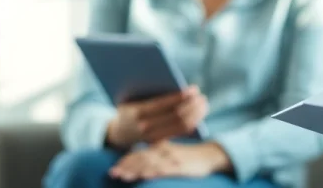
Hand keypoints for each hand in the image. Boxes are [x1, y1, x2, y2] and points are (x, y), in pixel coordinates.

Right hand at [106, 85, 207, 147]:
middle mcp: (145, 126)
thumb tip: (171, 76)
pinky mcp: (161, 141)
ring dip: (196, 114)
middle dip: (191, 105)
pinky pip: (181, 132)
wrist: (119, 133)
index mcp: (137, 111)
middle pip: (175, 116)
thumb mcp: (130, 95)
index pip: (163, 104)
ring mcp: (153, 137)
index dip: (180, 97)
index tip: (193, 89)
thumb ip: (146, 86)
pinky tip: (200, 113)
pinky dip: (193, 122)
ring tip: (203, 102)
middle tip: (202, 96)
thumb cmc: (128, 106)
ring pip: (181, 126)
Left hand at [108, 141, 229, 181]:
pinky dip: (153, 172)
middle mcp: (163, 151)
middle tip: (112, 173)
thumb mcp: (170, 154)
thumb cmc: (188, 157)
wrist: (209, 155)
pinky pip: (164, 169)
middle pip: (141, 158)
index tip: (113, 170)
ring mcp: (171, 159)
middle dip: (125, 166)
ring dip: (135, 170)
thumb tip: (140, 164)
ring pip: (150, 163)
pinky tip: (145, 175)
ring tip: (122, 176)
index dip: (125, 161)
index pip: (139, 153)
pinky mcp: (180, 167)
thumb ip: (156, 157)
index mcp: (160, 148)